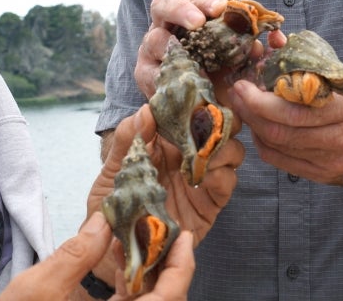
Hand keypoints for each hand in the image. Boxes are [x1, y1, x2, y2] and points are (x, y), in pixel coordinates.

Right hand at [0, 212, 194, 299]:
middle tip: (158, 229)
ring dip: (146, 274)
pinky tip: (119, 264)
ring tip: (135, 238)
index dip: (182, 267)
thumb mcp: (38, 290)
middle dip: (163, 264)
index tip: (184, 236)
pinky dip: (129, 289)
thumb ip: (75, 255)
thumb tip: (103, 221)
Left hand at [89, 104, 243, 246]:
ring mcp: (201, 179)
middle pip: (219, 127)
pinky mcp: (209, 205)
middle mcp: (188, 156)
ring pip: (231, 152)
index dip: (198, 100)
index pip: (191, 112)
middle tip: (208, 120)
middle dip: (220, 120)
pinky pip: (227, 184)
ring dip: (223, 147)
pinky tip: (205, 177)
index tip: (195, 93)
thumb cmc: (111, 207)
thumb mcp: (112, 170)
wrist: (113, 251)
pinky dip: (223, 176)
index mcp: (165, 141)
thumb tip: (146, 109)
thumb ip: (127, 140)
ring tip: (204, 153)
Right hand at [135, 0, 285, 99]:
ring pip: (154, 39)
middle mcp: (168, 26)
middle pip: (163, 5)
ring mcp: (152, 50)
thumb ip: (258, 49)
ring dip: (170, 46)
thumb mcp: (242, 61)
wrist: (202, 111)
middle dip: (180, 10)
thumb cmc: (221, 76)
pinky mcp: (145, 76)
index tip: (221, 8)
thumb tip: (278, 38)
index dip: (206, 1)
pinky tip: (180, 84)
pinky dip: (165, 78)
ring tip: (187, 57)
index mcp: (191, 16)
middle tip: (197, 23)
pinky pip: (149, 74)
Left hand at [228, 79, 342, 185]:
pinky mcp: (326, 178)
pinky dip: (266, 144)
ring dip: (254, 126)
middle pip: (281, 131)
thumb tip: (274, 47)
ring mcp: (334, 164)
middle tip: (235, 93)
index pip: (294, 108)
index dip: (260, 99)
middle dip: (250, 111)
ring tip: (244, 108)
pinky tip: (261, 129)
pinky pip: (284, 162)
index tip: (243, 84)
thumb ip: (313, 69)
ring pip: (278, 148)